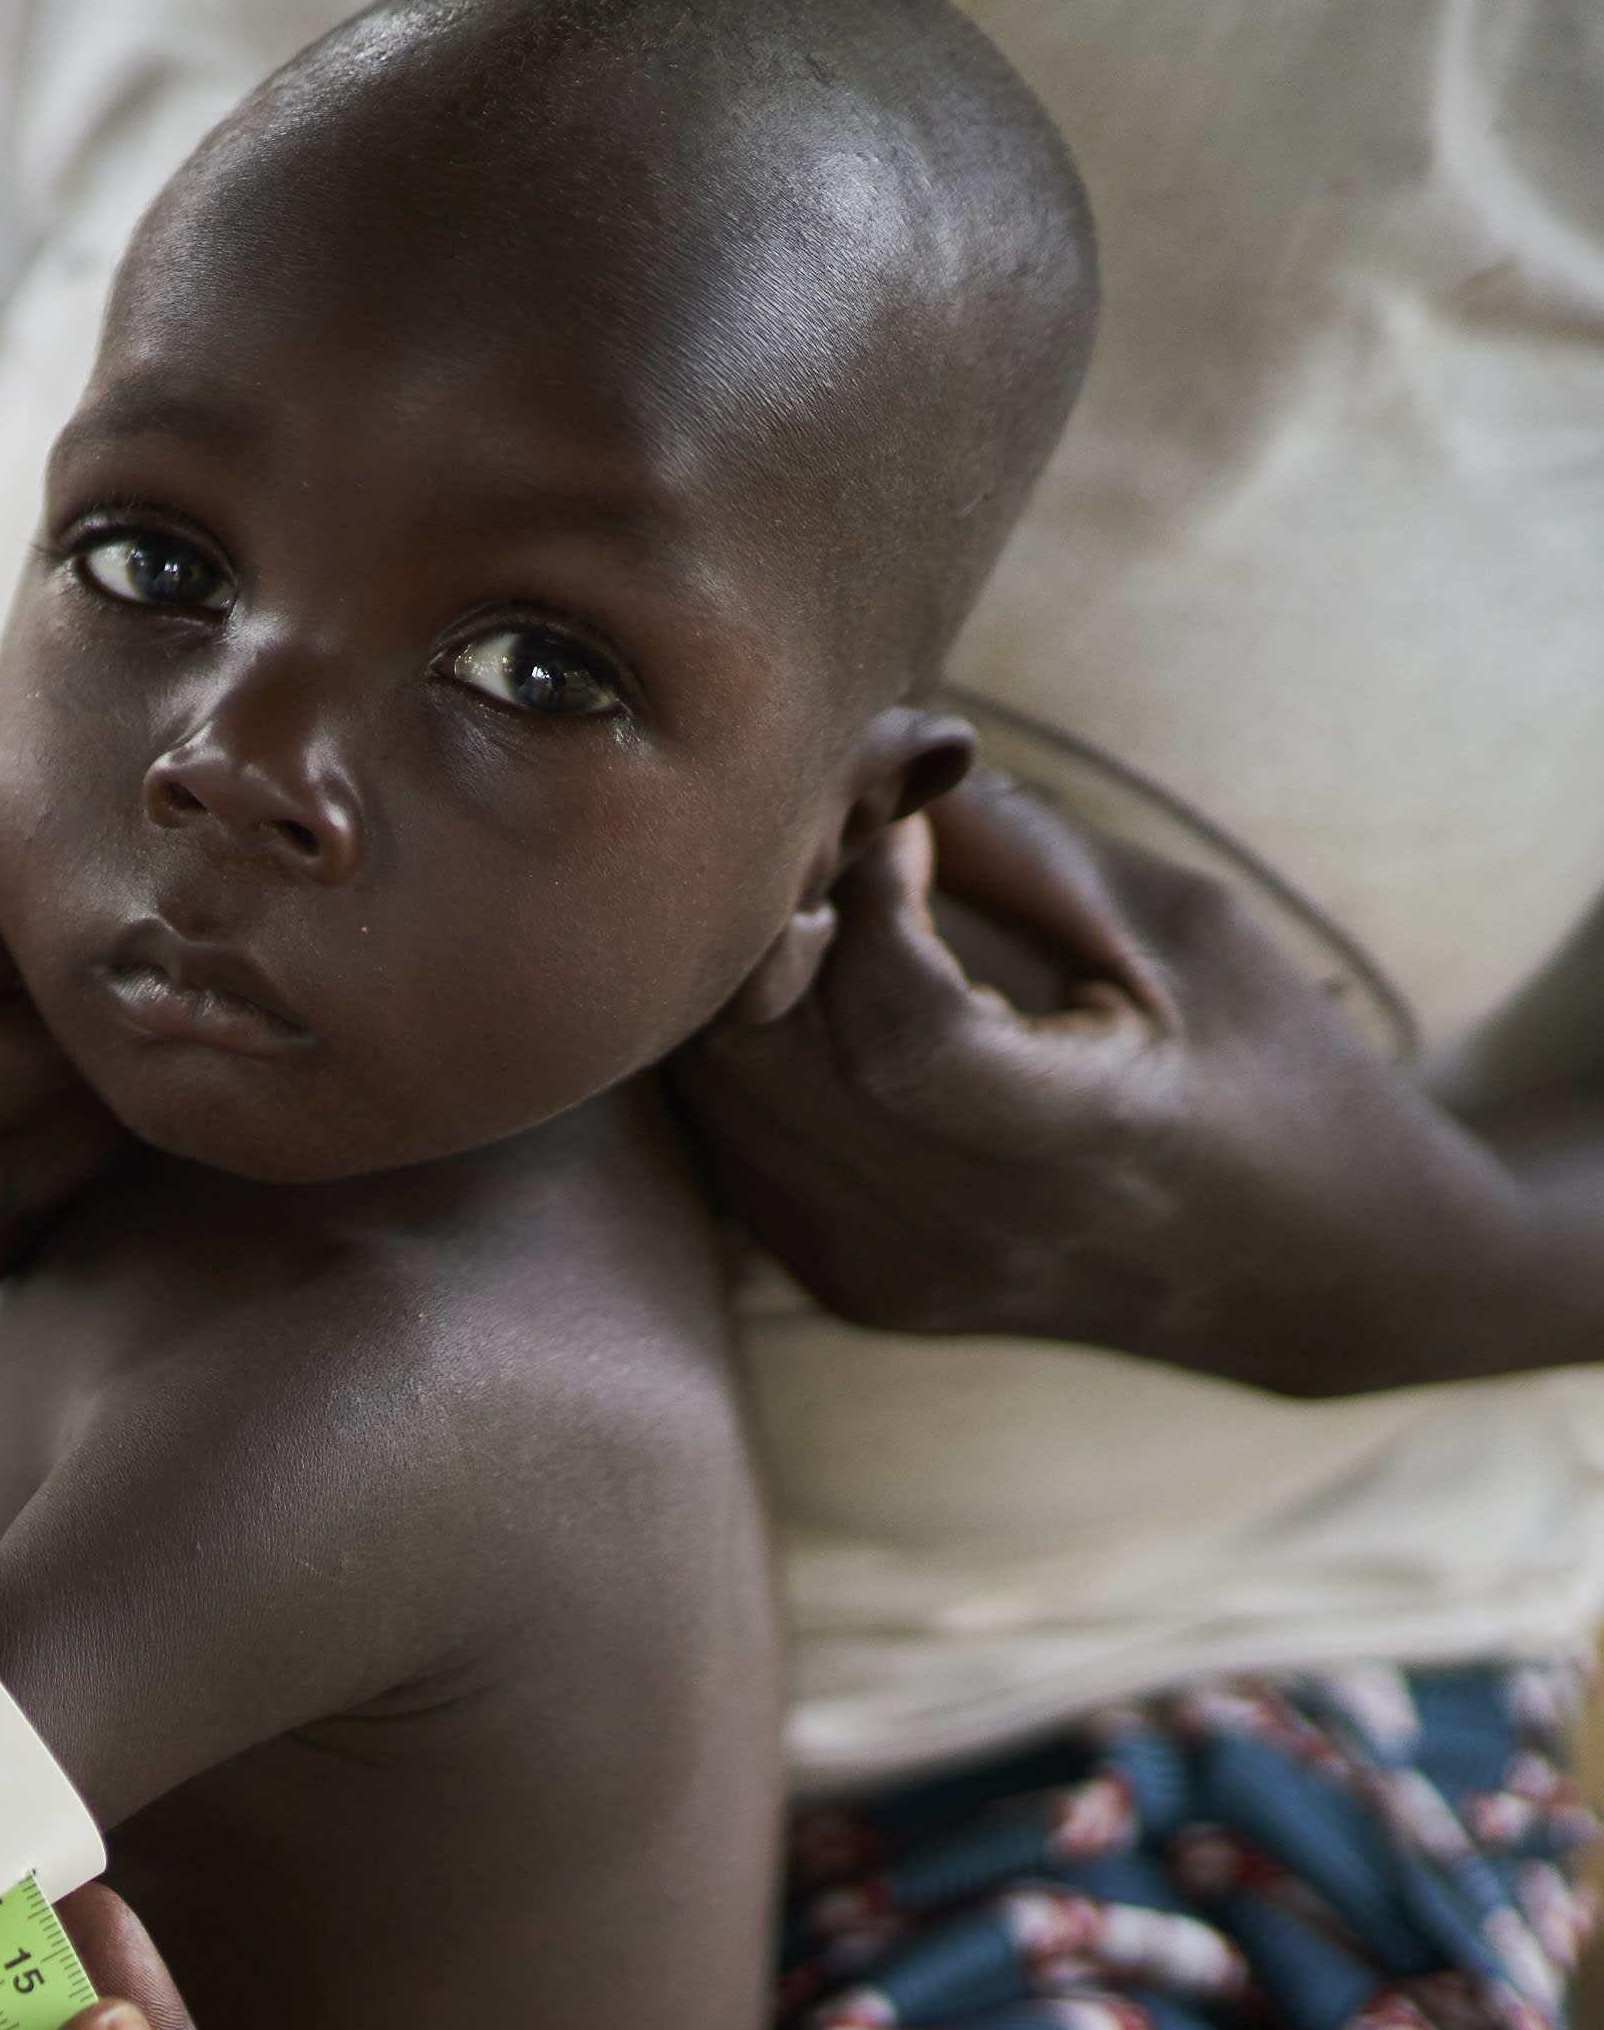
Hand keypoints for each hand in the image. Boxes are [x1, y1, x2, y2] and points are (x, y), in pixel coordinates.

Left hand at [669, 778, 1553, 1397]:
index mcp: (1078, 1151)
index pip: (890, 1024)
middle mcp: (956, 1233)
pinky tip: (817, 979)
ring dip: (746, 968)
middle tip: (843, 832)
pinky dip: (745, 1038)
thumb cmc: (1273, 1073)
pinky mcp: (839, 1281)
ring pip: (715, 1093)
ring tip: (833, 894)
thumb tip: (864, 748)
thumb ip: (1015, 850)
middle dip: (774, 907)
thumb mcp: (1187, 932)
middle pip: (763, 1052)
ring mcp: (881, 1272)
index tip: (906, 816)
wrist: (1314, 1277)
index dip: (863, 890)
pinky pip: (727, 1137)